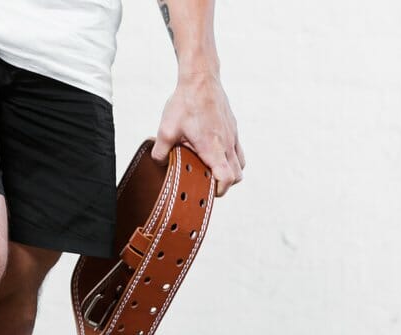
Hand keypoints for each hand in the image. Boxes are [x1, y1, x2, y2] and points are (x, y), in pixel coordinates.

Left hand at [152, 71, 244, 195]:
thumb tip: (159, 165)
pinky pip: (238, 150)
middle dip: (224, 184)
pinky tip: (213, 153)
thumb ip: (160, 153)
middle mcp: (227, 143)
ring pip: (241, 163)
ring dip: (229, 171)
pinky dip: (230, 158)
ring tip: (210, 170)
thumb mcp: (165, 130)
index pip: (227, 178)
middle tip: (206, 183)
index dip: (220, 190)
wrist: (201, 78)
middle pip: (237, 175)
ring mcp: (232, 135)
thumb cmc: (185, 103)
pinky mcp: (233, 127)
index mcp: (212, 147)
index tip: (207, 191)